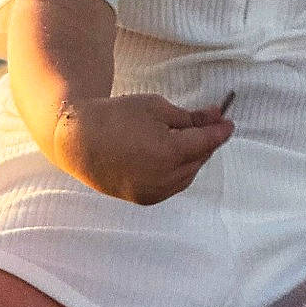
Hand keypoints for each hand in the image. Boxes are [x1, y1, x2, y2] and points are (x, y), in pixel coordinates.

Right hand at [52, 94, 232, 204]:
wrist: (77, 141)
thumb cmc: (116, 117)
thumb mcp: (156, 108)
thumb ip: (190, 117)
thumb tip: (215, 117)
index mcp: (169, 153)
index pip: (206, 142)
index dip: (220, 131)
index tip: (228, 122)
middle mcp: (164, 178)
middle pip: (199, 159)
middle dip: (206, 142)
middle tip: (211, 125)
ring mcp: (154, 192)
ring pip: (188, 175)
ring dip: (194, 158)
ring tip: (190, 140)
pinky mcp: (144, 199)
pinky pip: (172, 185)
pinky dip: (179, 172)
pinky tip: (174, 157)